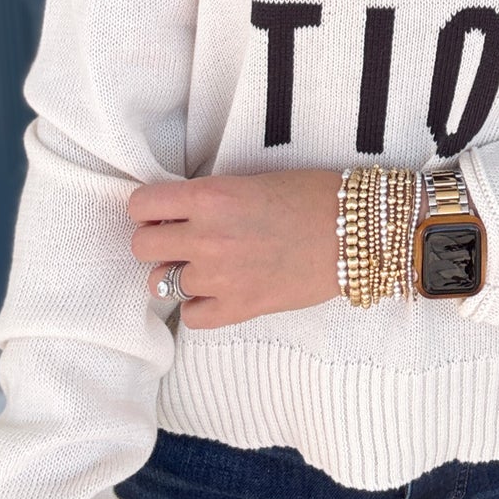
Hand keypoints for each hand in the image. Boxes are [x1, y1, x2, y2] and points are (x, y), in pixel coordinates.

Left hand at [127, 169, 343, 327]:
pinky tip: (217, 291)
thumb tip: (173, 216)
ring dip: (176, 273)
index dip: (147, 209)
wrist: (357, 234)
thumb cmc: (311, 197)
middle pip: (141, 246)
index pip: (141, 205)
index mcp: (210, 197)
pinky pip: (190, 317)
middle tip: (179, 239)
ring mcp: (221, 277)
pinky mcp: (240, 308)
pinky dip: (198, 306)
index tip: (160, 212)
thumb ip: (208, 199)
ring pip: (160, 283)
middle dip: (156, 241)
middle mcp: (207, 238)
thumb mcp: (250, 182)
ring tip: (202, 266)